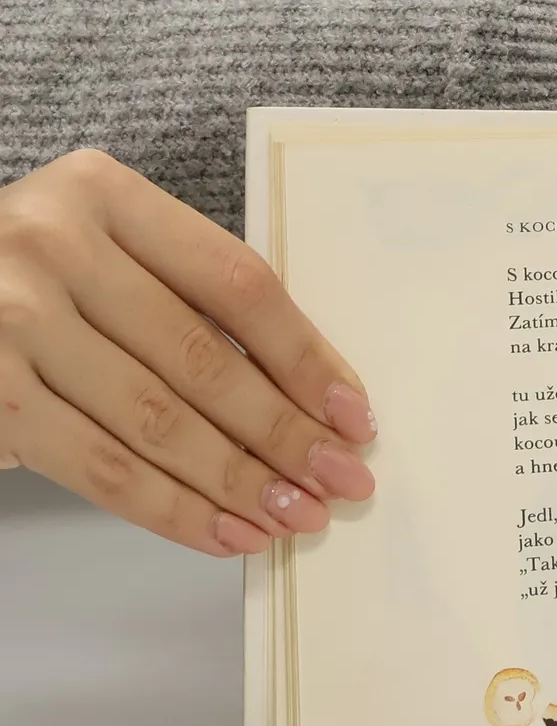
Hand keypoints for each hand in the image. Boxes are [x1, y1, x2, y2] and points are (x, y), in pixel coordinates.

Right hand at [0, 151, 375, 556]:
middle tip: (342, 480)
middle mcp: (53, 248)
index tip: (354, 414)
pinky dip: (169, 507)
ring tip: (295, 516)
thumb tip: (306, 393)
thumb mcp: (103, 244)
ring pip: (154, 421)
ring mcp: (10, 322)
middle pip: (202, 359)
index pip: (236, 284)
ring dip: (237, 481)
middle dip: (284, 433)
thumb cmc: (31, 273)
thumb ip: (185, 292)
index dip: (305, 356)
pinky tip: (224, 531)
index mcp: (104, 194)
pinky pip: (96, 466)